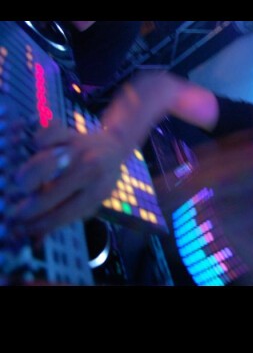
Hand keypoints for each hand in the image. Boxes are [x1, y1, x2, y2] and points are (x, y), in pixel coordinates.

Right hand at [8, 121, 126, 240]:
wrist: (115, 146)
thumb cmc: (101, 178)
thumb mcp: (94, 200)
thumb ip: (68, 217)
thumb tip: (37, 240)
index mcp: (97, 191)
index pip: (63, 214)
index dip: (40, 224)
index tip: (24, 229)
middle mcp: (90, 171)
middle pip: (49, 194)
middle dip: (28, 209)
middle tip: (15, 213)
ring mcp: (79, 150)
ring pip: (43, 164)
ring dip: (29, 177)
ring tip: (24, 187)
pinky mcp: (70, 133)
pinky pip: (46, 135)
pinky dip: (38, 141)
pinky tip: (37, 151)